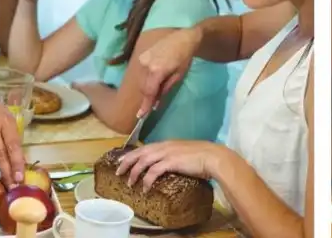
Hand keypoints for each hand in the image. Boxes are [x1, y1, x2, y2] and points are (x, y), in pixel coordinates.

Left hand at [114, 140, 229, 190]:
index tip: (122, 161)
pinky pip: (153, 172)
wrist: (213, 157)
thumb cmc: (202, 156)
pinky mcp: (171, 162)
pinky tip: (144, 188)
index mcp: (166, 143)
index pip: (144, 147)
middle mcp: (164, 146)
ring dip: (134, 173)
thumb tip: (167, 164)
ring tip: (129, 183)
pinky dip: (146, 180)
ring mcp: (167, 153)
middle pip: (139, 152)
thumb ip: (173, 156)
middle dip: (126, 162)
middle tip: (118, 171)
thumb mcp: (183, 153)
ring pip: (143, 162)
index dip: (131, 154)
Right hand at [135, 28, 200, 116]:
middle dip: (148, 97)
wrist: (183, 38)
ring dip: (148, 87)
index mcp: (157, 70)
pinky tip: (155, 77)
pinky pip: (142, 72)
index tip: (141, 115)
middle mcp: (146, 65)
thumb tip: (156, 103)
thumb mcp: (178, 76)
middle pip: (144, 87)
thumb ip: (165, 89)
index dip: (145, 104)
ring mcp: (142, 58)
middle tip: (153, 105)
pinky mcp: (141, 55)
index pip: (149, 92)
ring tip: (158, 87)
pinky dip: (147, 78)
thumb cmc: (184, 58)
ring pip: (142, 80)